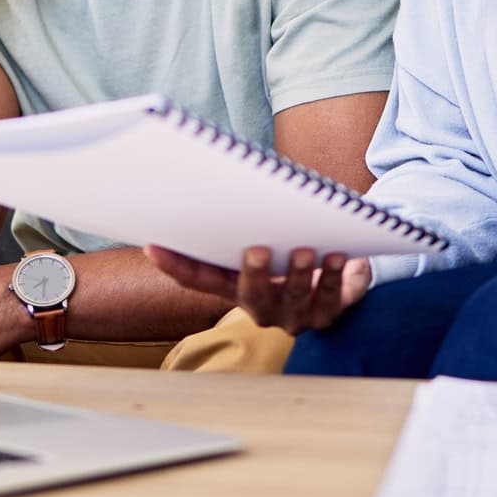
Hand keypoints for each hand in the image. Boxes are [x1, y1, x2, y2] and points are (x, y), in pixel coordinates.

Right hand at [144, 245, 370, 335]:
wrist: (336, 275)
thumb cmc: (288, 247)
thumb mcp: (264, 238)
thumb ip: (246, 223)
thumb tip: (224, 181)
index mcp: (236, 288)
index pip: (201, 281)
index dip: (177, 267)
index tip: (155, 246)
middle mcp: (263, 307)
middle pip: (251, 295)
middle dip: (255, 274)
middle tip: (256, 251)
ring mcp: (296, 315)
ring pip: (296, 297)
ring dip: (301, 274)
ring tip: (308, 252)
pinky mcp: (330, 313)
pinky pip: (333, 298)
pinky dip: (338, 277)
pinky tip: (342, 258)